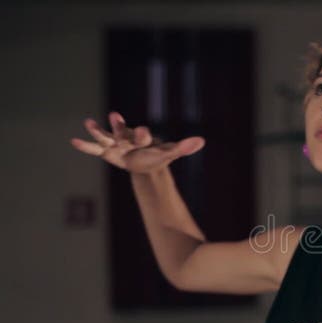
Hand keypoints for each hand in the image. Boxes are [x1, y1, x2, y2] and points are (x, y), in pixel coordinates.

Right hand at [70, 111, 204, 173]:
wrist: (145, 161)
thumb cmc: (157, 155)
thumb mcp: (169, 152)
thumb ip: (183, 147)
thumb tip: (202, 141)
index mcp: (143, 138)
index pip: (143, 136)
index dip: (142, 135)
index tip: (143, 131)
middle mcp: (127, 138)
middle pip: (122, 133)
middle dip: (119, 126)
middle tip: (115, 116)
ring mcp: (115, 144)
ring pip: (106, 138)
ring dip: (98, 131)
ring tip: (88, 123)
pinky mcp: (107, 152)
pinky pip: (94, 149)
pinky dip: (85, 146)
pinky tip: (73, 141)